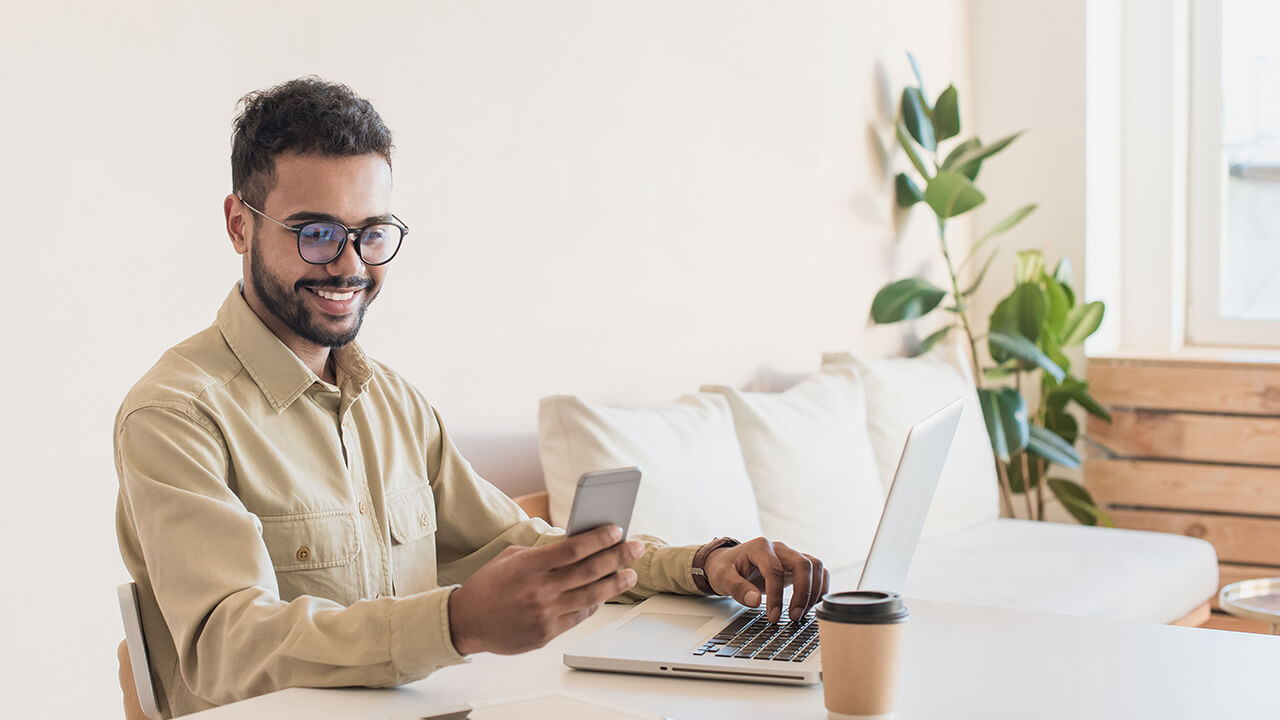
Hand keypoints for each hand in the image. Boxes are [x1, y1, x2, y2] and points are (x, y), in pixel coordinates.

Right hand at [447, 525, 643, 654]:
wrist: (466, 622)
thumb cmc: (488, 585)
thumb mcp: (511, 557)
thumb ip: (543, 552)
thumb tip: (576, 544)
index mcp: (529, 566)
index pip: (574, 548)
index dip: (599, 538)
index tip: (617, 530)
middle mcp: (540, 590)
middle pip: (590, 571)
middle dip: (618, 557)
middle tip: (636, 548)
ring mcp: (545, 614)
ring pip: (591, 596)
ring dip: (615, 583)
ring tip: (630, 573)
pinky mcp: (547, 633)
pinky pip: (579, 616)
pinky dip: (595, 603)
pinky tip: (605, 593)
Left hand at [703, 537, 828, 622]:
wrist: (728, 562)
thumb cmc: (725, 568)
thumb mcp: (722, 578)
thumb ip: (737, 589)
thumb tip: (756, 601)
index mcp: (760, 547)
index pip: (774, 570)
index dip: (776, 595)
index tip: (773, 616)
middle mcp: (779, 548)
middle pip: (803, 564)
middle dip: (803, 592)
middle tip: (794, 616)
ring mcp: (790, 555)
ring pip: (814, 566)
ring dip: (814, 590)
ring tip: (803, 612)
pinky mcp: (796, 566)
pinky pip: (818, 572)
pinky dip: (820, 587)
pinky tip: (811, 604)